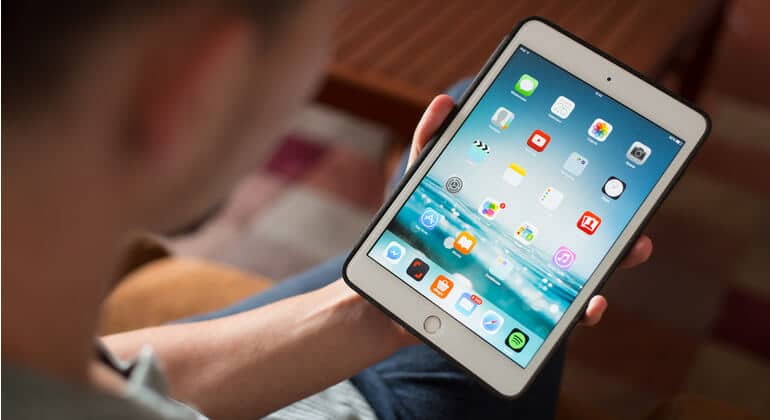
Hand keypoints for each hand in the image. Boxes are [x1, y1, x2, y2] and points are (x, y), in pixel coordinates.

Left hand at [409, 95, 652, 326]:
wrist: (402, 276)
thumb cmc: (421, 222)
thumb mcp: (423, 180)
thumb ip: (432, 142)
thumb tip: (445, 102)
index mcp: (518, 210)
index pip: (563, 197)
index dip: (595, 187)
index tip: (624, 172)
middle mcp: (531, 244)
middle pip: (586, 237)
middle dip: (621, 232)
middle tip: (643, 224)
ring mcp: (528, 279)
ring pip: (583, 275)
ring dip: (617, 265)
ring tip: (636, 252)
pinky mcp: (518, 311)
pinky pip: (557, 316)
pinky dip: (582, 313)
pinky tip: (593, 306)